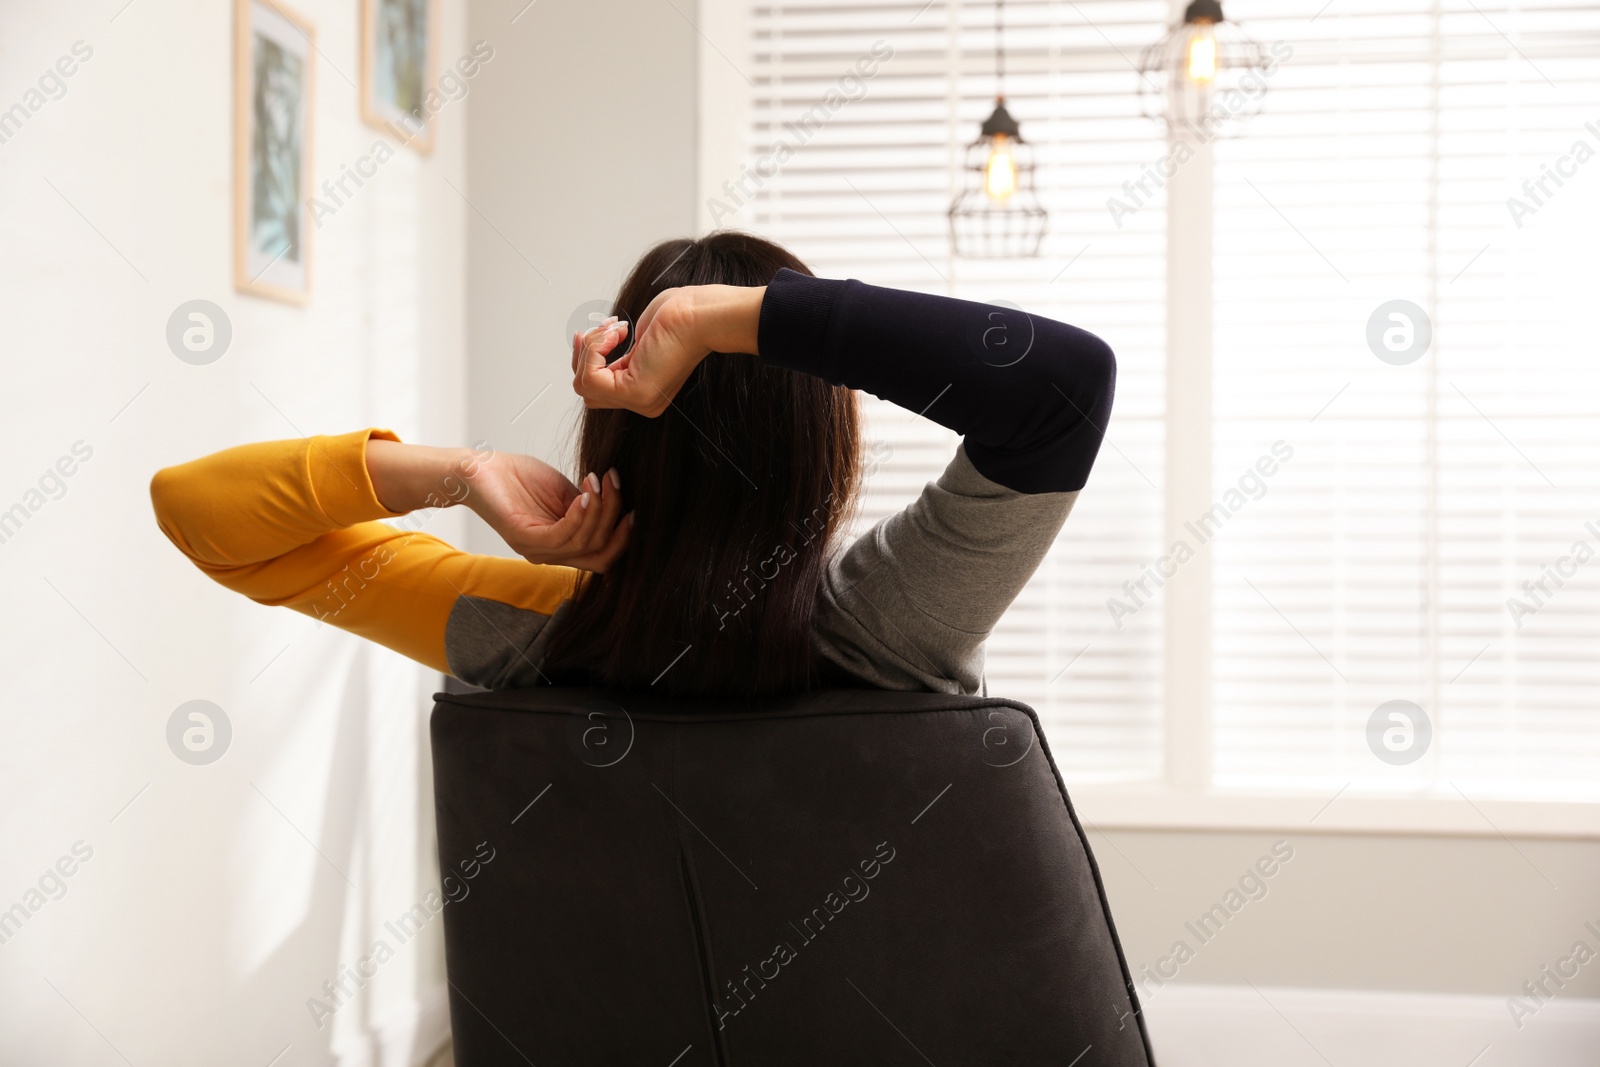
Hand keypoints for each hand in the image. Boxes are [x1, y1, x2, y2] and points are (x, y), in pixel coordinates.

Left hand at [463, 450, 630, 571]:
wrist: (481, 468)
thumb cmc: (520, 478)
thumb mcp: (566, 493)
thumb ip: (590, 506)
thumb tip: (619, 505)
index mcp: (562, 546)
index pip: (604, 556)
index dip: (625, 536)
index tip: (635, 507)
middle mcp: (550, 555)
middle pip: (601, 554)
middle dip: (616, 519)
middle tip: (616, 485)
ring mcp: (536, 550)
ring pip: (585, 543)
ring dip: (600, 509)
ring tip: (599, 481)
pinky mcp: (523, 539)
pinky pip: (562, 536)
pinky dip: (580, 515)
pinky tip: (584, 494)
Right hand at [571, 285, 764, 416]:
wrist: (702, 316)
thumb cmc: (680, 317)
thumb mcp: (640, 337)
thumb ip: (618, 351)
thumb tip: (593, 346)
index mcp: (644, 390)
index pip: (597, 388)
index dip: (587, 359)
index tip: (593, 332)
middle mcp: (641, 401)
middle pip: (585, 392)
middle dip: (583, 357)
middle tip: (601, 331)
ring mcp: (637, 401)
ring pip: (583, 385)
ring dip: (590, 349)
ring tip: (614, 329)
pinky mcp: (634, 392)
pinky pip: (590, 376)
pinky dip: (595, 349)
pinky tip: (616, 333)